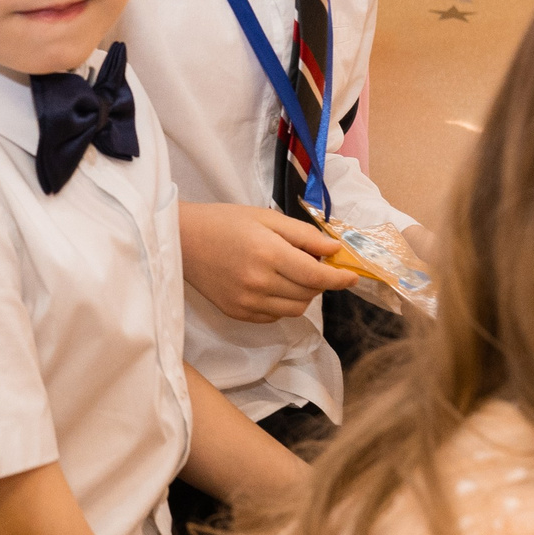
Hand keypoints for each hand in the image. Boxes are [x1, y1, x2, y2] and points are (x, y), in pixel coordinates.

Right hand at [180, 201, 360, 322]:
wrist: (182, 240)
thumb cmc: (225, 222)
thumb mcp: (266, 218)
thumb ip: (303, 235)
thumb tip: (335, 250)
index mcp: (268, 254)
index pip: (317, 276)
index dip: (340, 278)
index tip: (352, 276)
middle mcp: (259, 283)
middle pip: (309, 295)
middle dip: (319, 282)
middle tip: (310, 264)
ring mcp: (247, 302)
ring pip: (294, 310)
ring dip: (303, 295)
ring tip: (291, 275)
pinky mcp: (237, 313)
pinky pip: (274, 316)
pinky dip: (282, 304)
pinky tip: (271, 285)